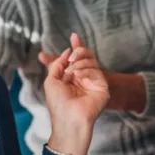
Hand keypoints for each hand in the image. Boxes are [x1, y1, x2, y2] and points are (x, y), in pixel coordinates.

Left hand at [41, 33, 109, 154]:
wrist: (68, 118)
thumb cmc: (58, 103)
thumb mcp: (52, 80)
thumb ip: (58, 64)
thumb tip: (68, 51)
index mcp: (72, 77)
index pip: (77, 58)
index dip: (76, 47)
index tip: (74, 36)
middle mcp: (84, 78)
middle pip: (86, 56)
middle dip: (79, 51)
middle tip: (71, 58)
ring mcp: (94, 82)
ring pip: (91, 61)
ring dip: (79, 63)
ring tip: (71, 72)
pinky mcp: (102, 87)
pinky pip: (95, 71)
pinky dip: (85, 71)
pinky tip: (78, 77)